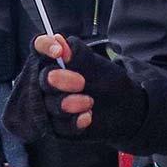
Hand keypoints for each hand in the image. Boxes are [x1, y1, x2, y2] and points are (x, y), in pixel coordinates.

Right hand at [6, 35, 147, 142]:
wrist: (126, 110)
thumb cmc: (109, 83)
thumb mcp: (99, 67)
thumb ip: (78, 55)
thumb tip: (59, 41)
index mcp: (55, 60)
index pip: (39, 47)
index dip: (44, 46)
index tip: (58, 52)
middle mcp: (48, 80)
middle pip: (41, 78)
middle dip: (59, 80)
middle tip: (81, 82)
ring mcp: (50, 104)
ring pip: (47, 104)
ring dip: (67, 103)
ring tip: (89, 102)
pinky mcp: (56, 126)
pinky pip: (56, 126)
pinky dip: (72, 122)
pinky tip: (87, 117)